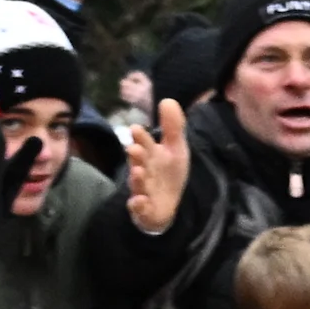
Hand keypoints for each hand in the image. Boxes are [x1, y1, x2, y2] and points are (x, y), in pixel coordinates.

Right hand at [125, 98, 189, 230]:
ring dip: (137, 179)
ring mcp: (143, 189)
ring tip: (138, 172)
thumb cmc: (168, 173)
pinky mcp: (144, 208)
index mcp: (150, 155)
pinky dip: (138, 205)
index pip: (145, 143)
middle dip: (136, 156)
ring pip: (138, 184)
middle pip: (139, 162)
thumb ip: (173, 127)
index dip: (140, 137)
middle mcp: (144, 170)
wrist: (166, 205)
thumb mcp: (176, 149)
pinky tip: (140, 201)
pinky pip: (139, 207)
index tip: (136, 129)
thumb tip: (168, 100)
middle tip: (133, 149)